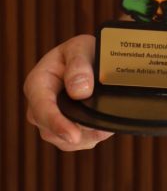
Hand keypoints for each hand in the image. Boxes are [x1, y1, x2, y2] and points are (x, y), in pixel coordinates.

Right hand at [24, 35, 113, 150]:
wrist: (89, 59)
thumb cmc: (81, 52)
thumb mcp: (80, 48)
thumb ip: (79, 65)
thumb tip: (80, 91)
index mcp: (37, 84)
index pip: (42, 108)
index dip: (57, 124)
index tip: (73, 135)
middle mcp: (39, 106)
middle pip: (52, 130)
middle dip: (76, 133)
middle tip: (101, 130)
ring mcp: (51, 121)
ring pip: (66, 141)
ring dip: (86, 137)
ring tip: (105, 127)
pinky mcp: (65, 130)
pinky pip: (77, 142)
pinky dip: (92, 137)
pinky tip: (103, 127)